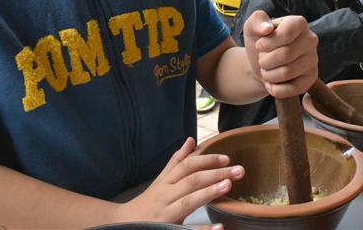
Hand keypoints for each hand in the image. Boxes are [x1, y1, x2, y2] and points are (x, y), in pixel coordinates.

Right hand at [117, 137, 241, 223]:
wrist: (122, 224)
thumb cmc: (149, 202)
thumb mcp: (161, 181)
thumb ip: (177, 162)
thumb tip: (191, 141)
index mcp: (166, 182)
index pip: (187, 166)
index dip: (206, 160)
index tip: (227, 158)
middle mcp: (166, 196)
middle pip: (191, 181)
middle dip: (215, 173)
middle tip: (240, 170)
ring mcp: (166, 213)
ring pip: (188, 201)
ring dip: (208, 193)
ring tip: (228, 185)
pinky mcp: (166, 229)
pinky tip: (219, 228)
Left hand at [243, 11, 317, 98]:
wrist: (262, 64)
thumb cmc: (260, 43)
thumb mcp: (252, 28)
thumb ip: (257, 20)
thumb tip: (267, 28)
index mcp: (299, 23)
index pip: (287, 33)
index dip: (268, 43)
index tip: (259, 46)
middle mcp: (310, 40)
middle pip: (286, 55)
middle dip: (265, 61)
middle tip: (262, 60)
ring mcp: (313, 60)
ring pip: (287, 73)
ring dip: (268, 75)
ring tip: (266, 70)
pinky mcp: (311, 78)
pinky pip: (293, 89)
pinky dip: (276, 89)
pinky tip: (271, 83)